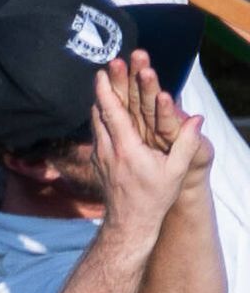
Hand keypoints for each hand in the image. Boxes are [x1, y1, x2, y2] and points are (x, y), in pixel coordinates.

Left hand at [92, 47, 211, 232]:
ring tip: (104, 83)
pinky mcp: (97, 162)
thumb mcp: (176, 171)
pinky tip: (106, 110)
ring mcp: (99, 156)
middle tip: (105, 69)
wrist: (129, 222)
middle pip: (100, 113)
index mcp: (126, 149)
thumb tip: (197, 118)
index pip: (112, 114)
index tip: (103, 73)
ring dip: (100, 103)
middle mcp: (107, 150)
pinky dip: (101, 119)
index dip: (106, 92)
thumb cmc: (155, 197)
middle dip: (103, 89)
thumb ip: (186, 144)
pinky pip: (97, 134)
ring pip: (95, 123)